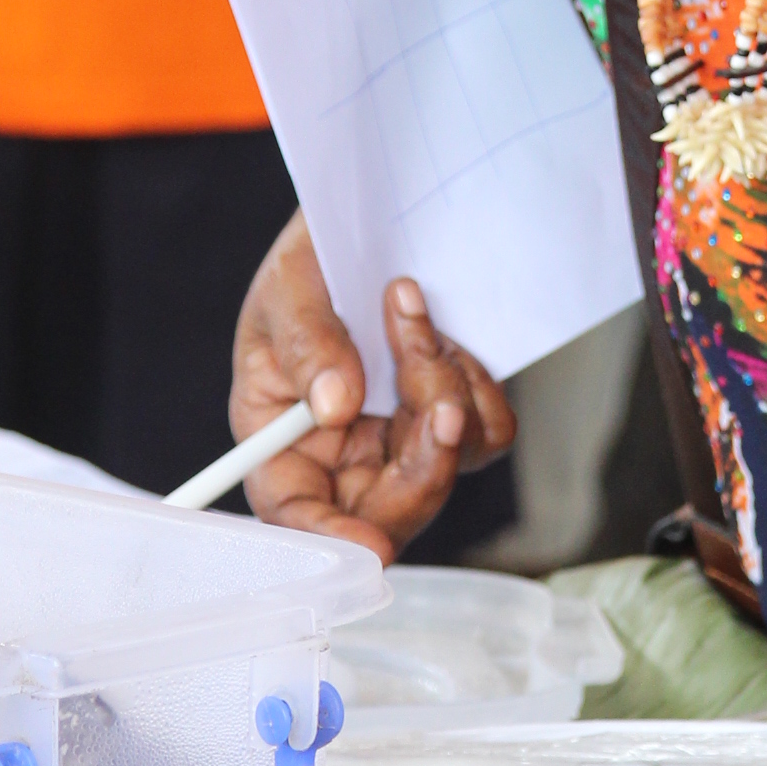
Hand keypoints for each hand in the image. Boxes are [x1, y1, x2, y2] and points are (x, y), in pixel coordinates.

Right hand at [229, 210, 515, 561]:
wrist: (372, 221)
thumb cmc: (312, 262)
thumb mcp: (289, 289)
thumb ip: (306, 346)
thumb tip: (335, 406)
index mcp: (281, 443)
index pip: (297, 515)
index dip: (332, 538)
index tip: (373, 544)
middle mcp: (342, 456)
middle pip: (390, 512)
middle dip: (423, 463)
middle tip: (438, 404)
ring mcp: (401, 440)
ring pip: (446, 465)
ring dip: (442, 391)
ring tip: (408, 311)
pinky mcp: (451, 417)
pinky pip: (485, 432)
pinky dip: (474, 383)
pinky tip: (442, 331)